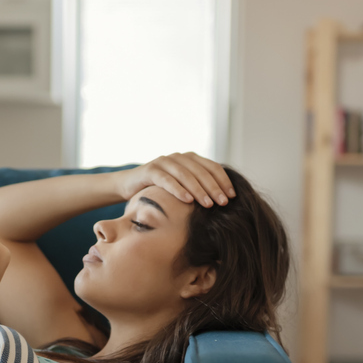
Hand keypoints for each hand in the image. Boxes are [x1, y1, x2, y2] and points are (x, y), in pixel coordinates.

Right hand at [113, 152, 234, 207]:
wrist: (130, 185)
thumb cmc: (160, 189)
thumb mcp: (182, 186)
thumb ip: (198, 187)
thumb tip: (222, 201)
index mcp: (190, 158)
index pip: (212, 167)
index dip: (224, 181)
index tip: (232, 196)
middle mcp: (179, 157)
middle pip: (201, 171)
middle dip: (214, 188)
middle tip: (223, 203)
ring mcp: (164, 161)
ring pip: (186, 175)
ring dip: (199, 190)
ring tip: (208, 205)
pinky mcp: (150, 169)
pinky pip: (167, 180)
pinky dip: (178, 190)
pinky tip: (187, 200)